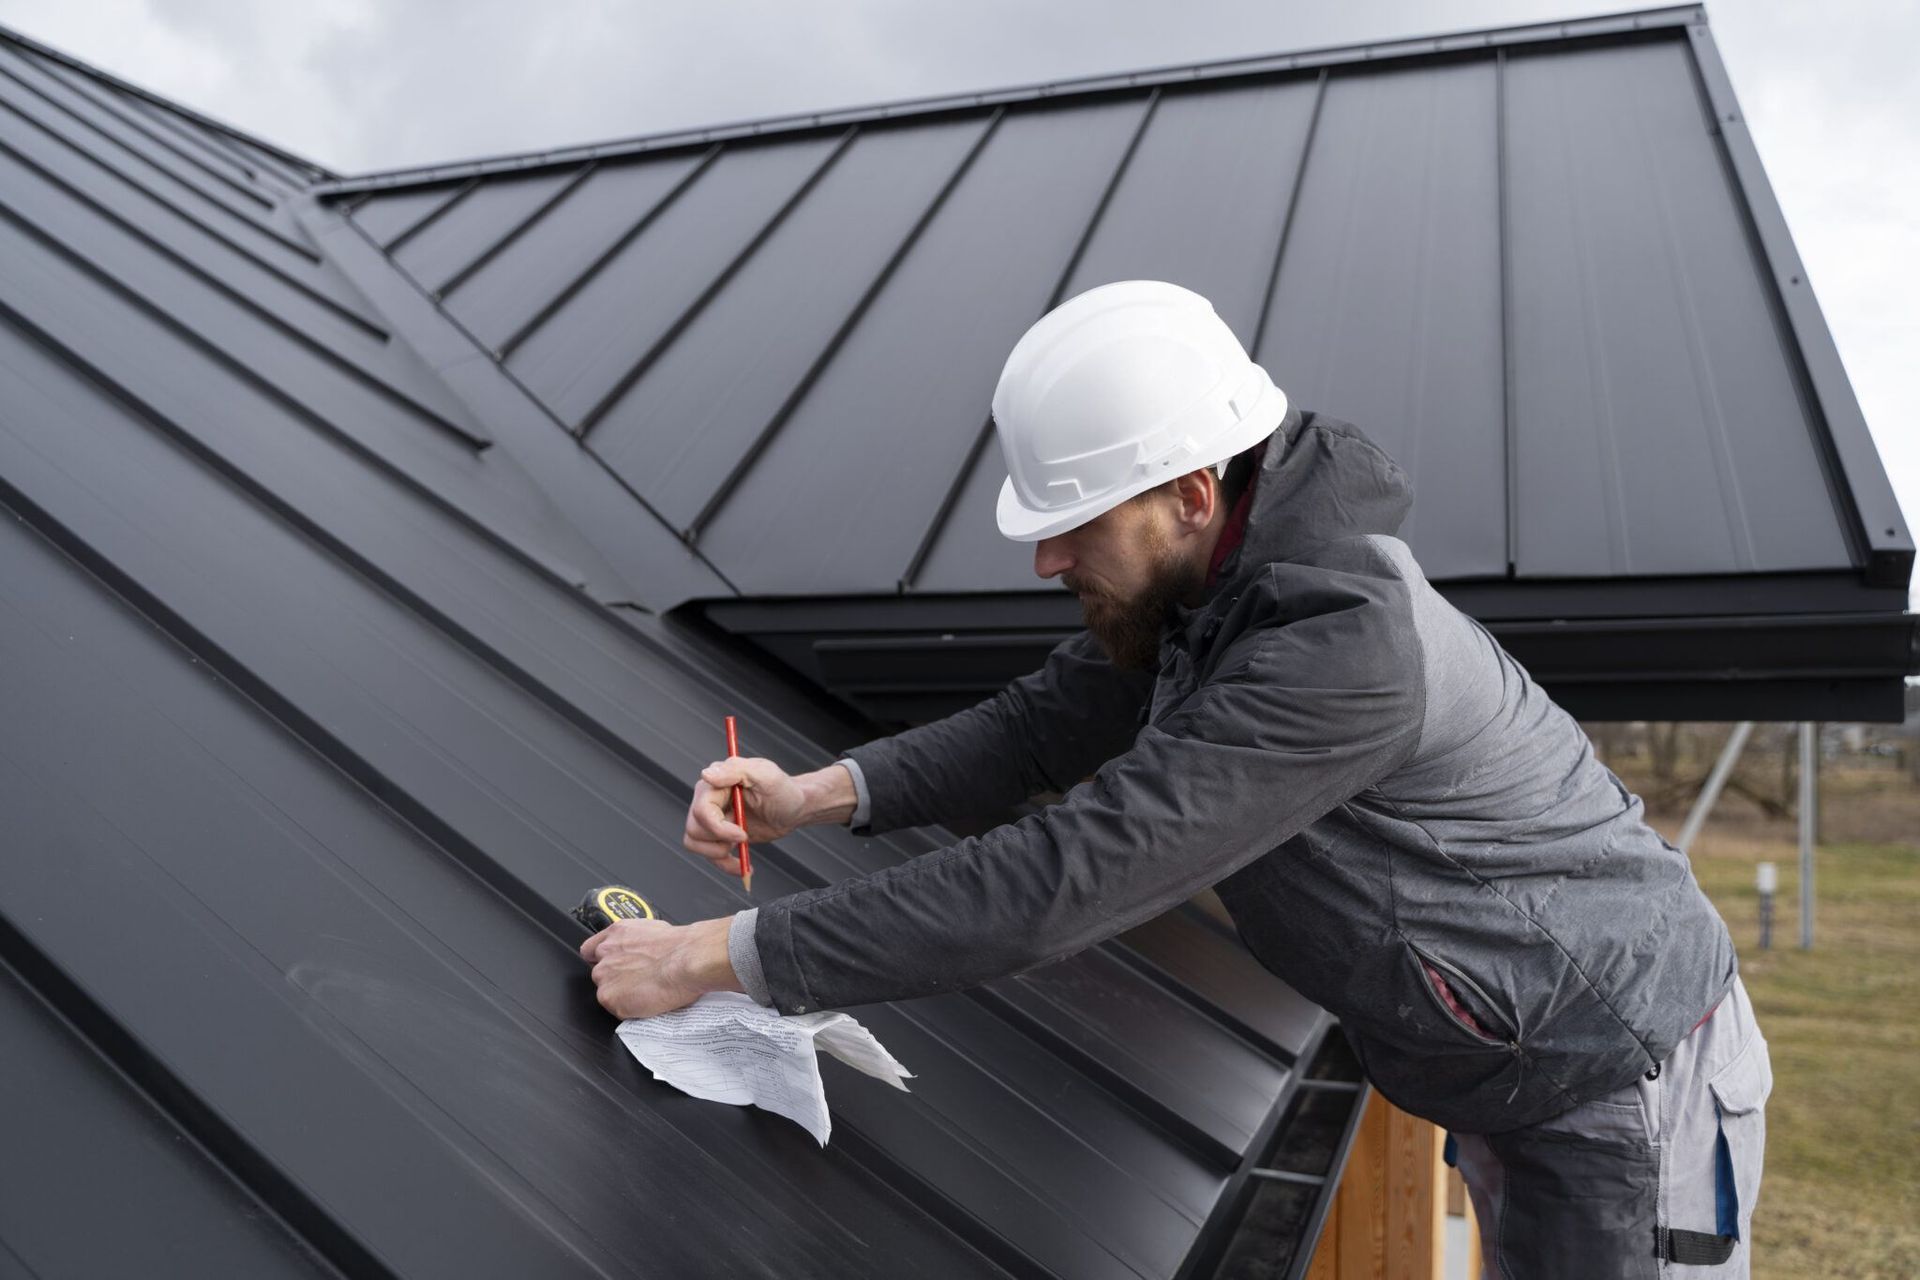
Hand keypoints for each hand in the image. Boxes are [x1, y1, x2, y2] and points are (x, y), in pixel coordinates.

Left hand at [579, 917, 740, 1019]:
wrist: (687, 960)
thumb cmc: (680, 946)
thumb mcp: (654, 931)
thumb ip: (638, 942)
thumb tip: (642, 951)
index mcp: (617, 933)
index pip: (591, 949)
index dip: (602, 960)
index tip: (612, 966)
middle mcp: (606, 952)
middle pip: (600, 972)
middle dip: (616, 978)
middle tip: (637, 982)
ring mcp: (604, 975)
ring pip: (606, 990)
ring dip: (621, 993)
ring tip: (645, 992)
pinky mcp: (609, 997)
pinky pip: (615, 1008)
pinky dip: (628, 1009)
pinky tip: (645, 1001)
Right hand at [683, 757, 853, 875]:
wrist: (794, 808)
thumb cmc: (783, 789)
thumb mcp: (765, 774)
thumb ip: (736, 770)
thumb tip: (706, 774)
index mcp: (715, 783)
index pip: (701, 810)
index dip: (719, 828)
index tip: (743, 833)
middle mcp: (708, 799)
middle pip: (693, 828)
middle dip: (719, 840)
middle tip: (744, 837)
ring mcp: (711, 818)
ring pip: (693, 842)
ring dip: (717, 853)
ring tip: (741, 845)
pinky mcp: (718, 835)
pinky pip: (707, 854)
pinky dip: (723, 864)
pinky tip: (743, 865)